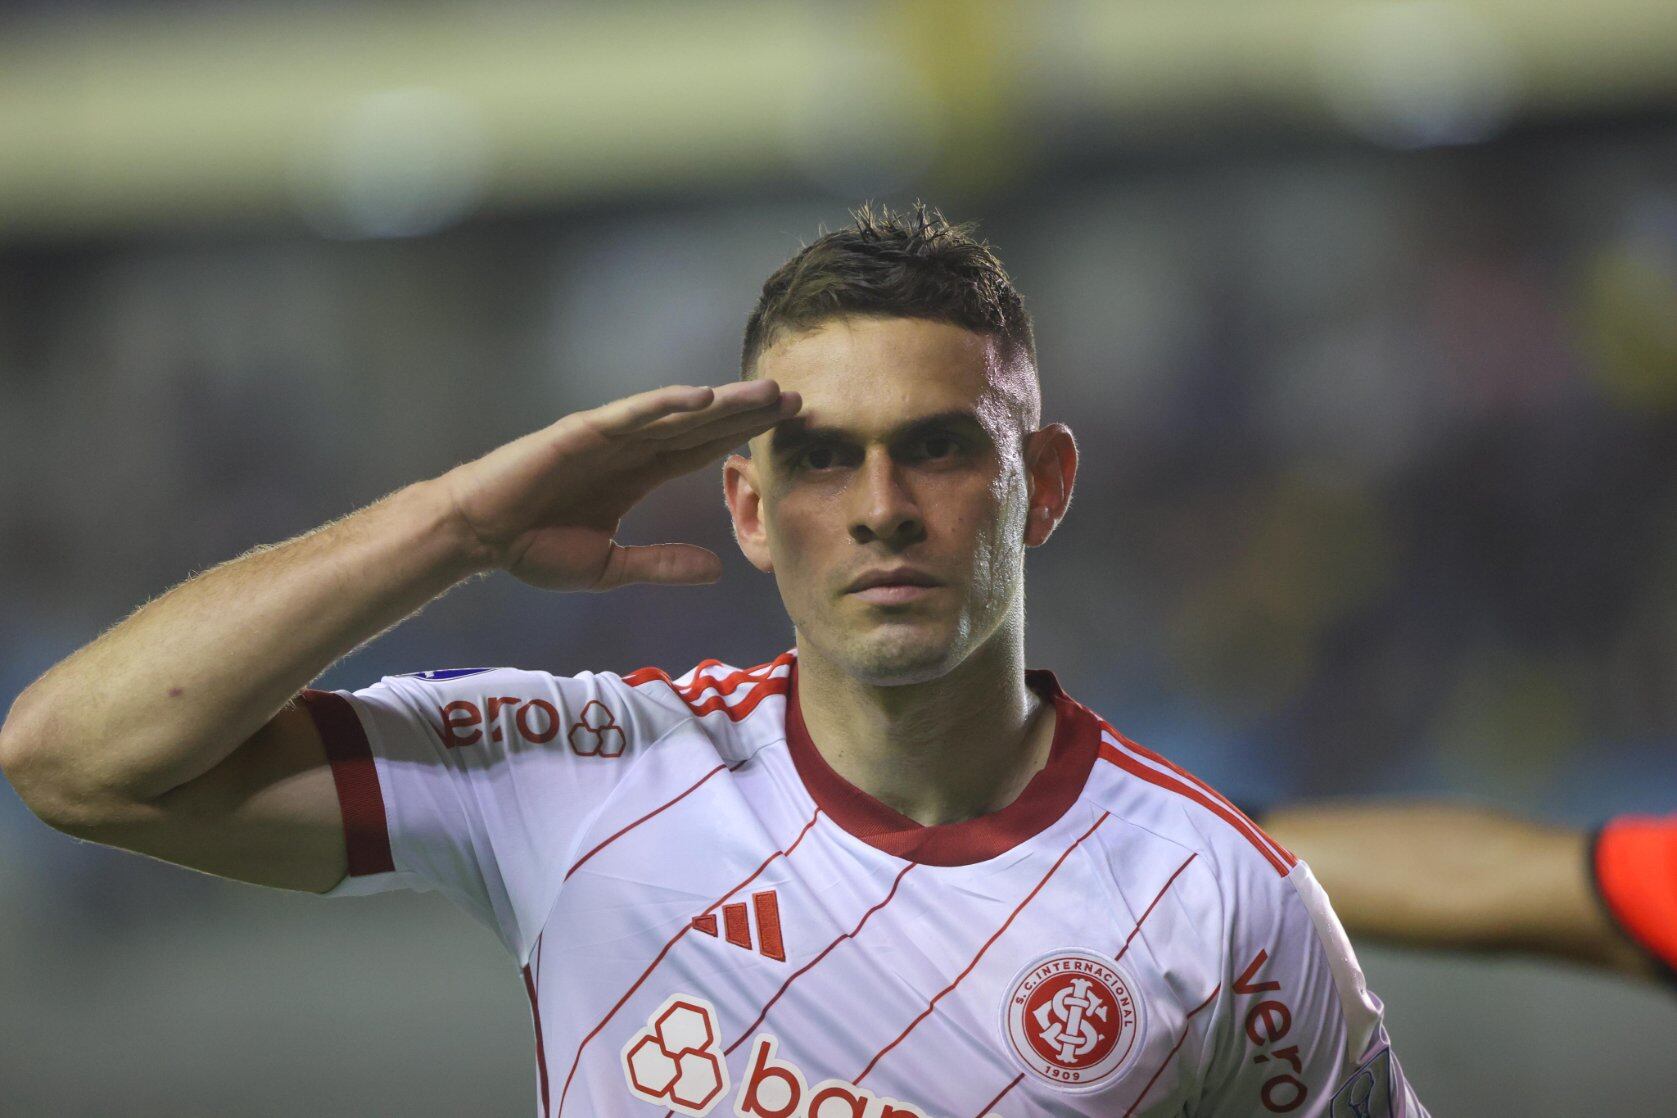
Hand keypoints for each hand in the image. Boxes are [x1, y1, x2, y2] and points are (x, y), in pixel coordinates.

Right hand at [437, 380, 799, 590]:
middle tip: (799, 400)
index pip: (702, 450)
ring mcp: (609, 435)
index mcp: (638, 474)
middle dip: (749, 412)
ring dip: (722, 401)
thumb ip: (664, 564)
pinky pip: (631, 414)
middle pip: (702, 425)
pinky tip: (702, 397)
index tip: (788, 429)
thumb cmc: (534, 547)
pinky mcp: (583, 430)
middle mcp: (631, 447)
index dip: (744, 438)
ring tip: (768, 391)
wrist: (479, 536)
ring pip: (677, 413)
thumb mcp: (612, 567)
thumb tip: (718, 570)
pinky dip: (665, 403)